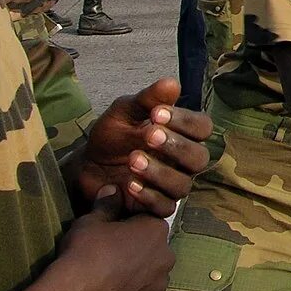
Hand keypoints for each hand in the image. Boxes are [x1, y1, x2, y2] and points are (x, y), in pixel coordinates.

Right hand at [45, 186, 175, 290]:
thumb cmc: (84, 252)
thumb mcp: (91, 221)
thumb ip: (107, 204)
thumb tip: (112, 188)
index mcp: (157, 230)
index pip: (148, 223)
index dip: (130, 227)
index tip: (113, 234)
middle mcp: (167, 257)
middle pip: (153, 250)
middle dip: (138, 252)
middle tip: (110, 258)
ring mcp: (159, 287)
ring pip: (151, 277)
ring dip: (137, 278)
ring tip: (110, 281)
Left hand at [76, 78, 213, 217]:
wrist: (87, 165)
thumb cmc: (113, 134)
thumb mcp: (125, 111)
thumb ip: (148, 99)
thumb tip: (172, 83)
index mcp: (183, 134)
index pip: (203, 128)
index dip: (185, 121)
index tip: (157, 113)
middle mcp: (184, 161)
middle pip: (199, 158)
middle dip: (175, 146)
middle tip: (148, 136)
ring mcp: (172, 185)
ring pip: (183, 184)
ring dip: (159, 172)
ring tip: (133, 160)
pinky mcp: (157, 206)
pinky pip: (165, 207)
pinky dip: (148, 196)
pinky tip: (129, 183)